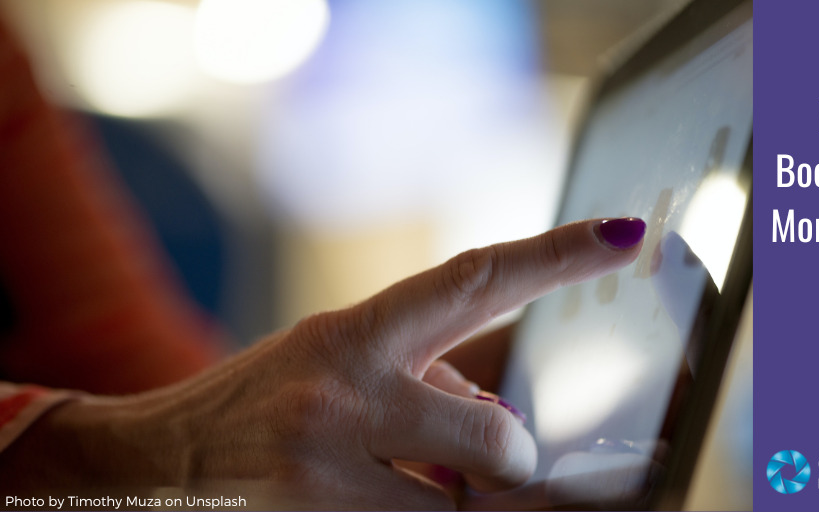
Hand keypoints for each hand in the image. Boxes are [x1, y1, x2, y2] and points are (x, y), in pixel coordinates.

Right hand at [0, 218, 644, 508]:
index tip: (624, 235)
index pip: (475, 280)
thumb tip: (508, 422)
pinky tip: (382, 495)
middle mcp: (345, 399)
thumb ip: (426, 374)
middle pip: (496, 441)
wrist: (155, 464)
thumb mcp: (337, 358)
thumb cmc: (264, 401)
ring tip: (415, 478)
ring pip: (461, 510)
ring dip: (462, 501)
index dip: (557, 254)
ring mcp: (329, 476)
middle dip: (514, 460)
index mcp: (356, 335)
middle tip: (501, 459)